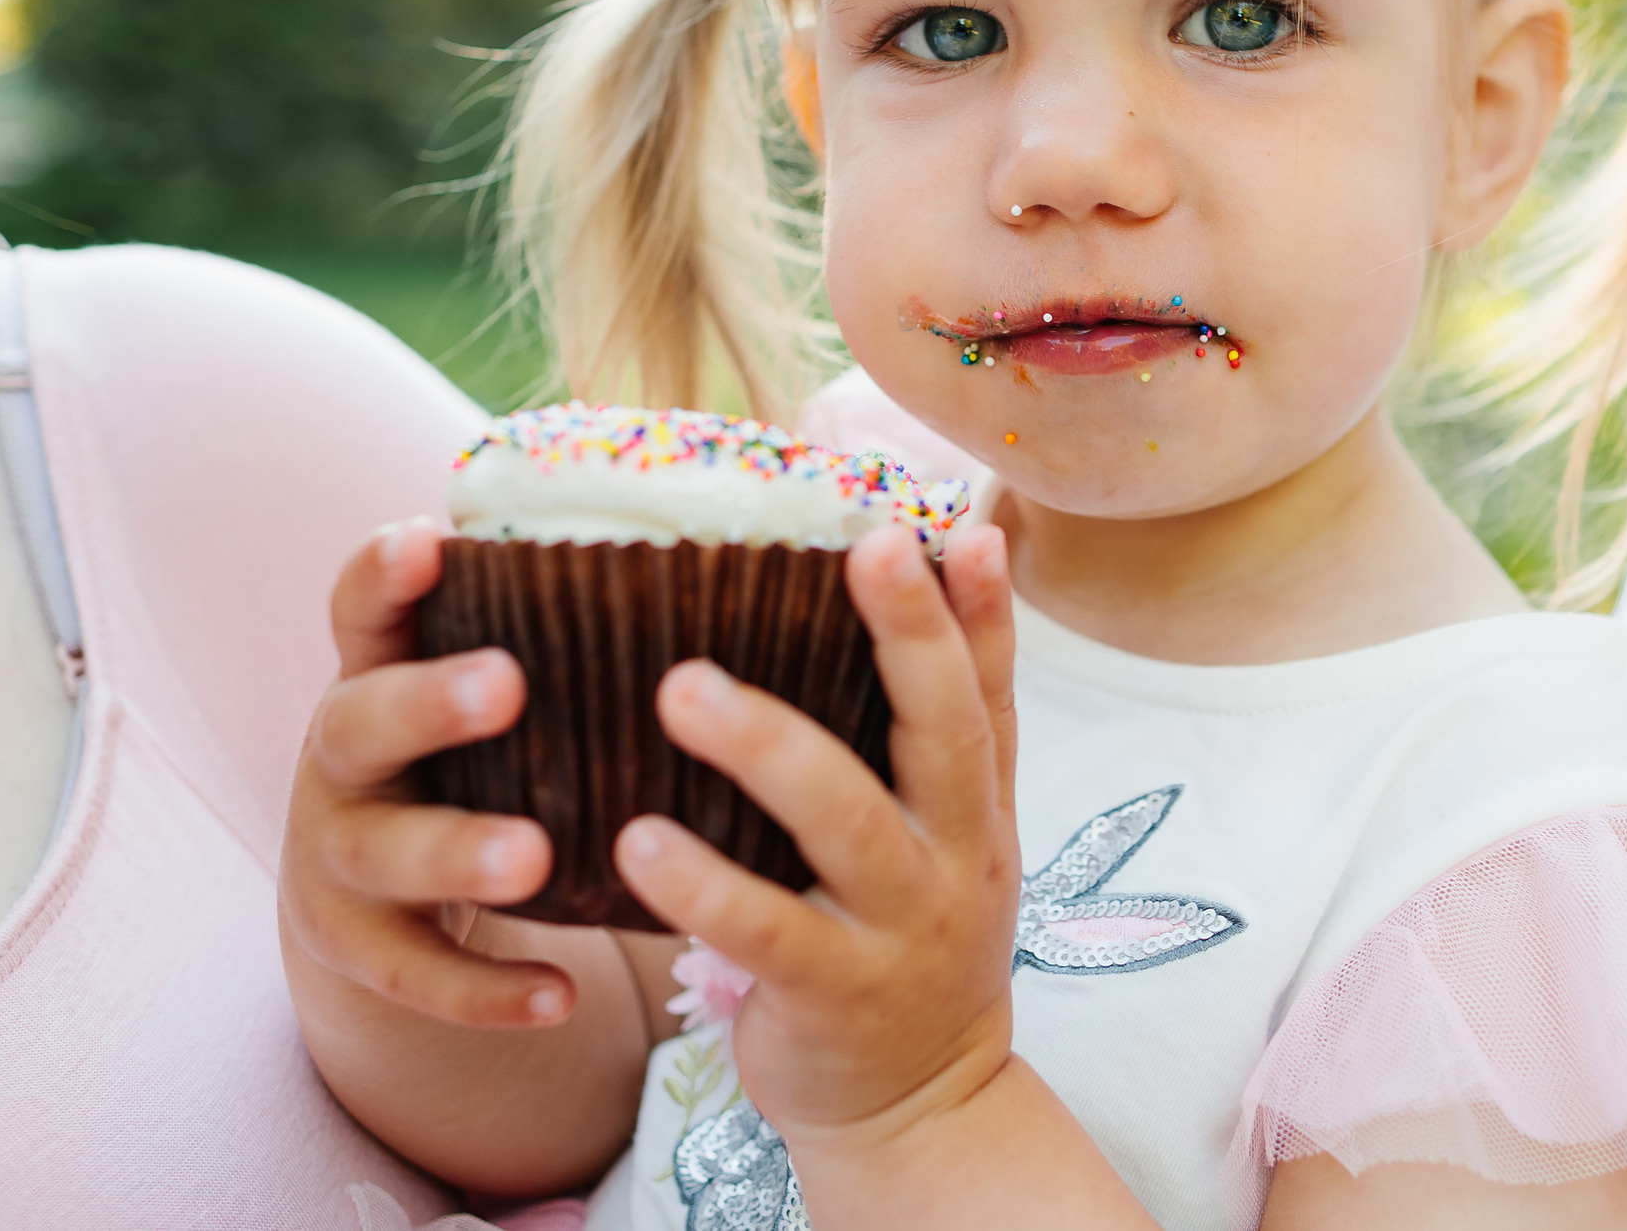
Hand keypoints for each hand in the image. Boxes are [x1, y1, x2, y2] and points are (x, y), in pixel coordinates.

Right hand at [279, 517, 576, 1028]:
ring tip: (534, 856)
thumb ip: (543, 643)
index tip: (427, 539)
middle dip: (430, 703)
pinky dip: (485, 990)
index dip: (385, 575)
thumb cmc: (459, 757)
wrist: (361, 893)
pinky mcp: (358, 948)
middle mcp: (342, 758)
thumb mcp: (469, 698)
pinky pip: (417, 974)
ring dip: (458, 852)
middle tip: (506, 686)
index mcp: (376, 675)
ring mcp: (339, 856)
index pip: (362, 611)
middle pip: (362, 721)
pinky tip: (560, 997)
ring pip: (385, 854)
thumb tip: (710, 575)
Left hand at [614, 520, 1020, 1147]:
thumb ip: (925, 731)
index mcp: (975, 803)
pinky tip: (637, 839)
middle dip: (911, 634)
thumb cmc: (903, 935)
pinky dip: (701, 882)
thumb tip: (915, 587)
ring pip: (846, 821)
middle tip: (868, 546)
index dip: (982, 606)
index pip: (990, 688)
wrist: (920, 1105)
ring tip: (685, 689)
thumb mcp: (944, 834)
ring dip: (767, 748)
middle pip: (945, 730)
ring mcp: (900, 926)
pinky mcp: (831, 992)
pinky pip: (765, 929)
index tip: (964, 521)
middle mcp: (955, 853)